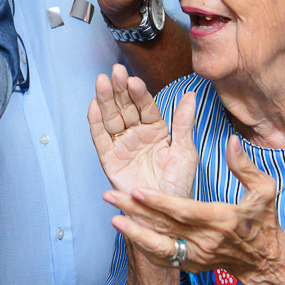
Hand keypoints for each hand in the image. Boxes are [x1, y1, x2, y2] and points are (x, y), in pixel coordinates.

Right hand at [88, 63, 197, 198]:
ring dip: (106, 100)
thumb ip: (184, 123)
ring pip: (111, 118)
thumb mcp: (186, 151)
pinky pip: (101, 139)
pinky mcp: (109, 160)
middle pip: (125, 107)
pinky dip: (95, 123)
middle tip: (115, 71)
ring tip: (102, 82)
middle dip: (119, 89)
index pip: (146, 106)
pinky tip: (93, 106)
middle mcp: (137, 134)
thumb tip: (190, 95)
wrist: (166, 213)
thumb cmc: (178, 184)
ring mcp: (122, 145)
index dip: (139, 93)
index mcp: (156, 129)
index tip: (134, 80)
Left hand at [106, 136, 284, 280]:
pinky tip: (128, 233)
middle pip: (164, 227)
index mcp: (221, 220)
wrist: (264, 262)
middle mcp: (205, 241)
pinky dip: (144, 246)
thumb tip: (232, 142)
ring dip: (134, 233)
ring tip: (113, 218)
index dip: (159, 202)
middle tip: (110, 196)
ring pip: (160, 246)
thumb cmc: (263, 223)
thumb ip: (245, 167)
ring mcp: (197, 256)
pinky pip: (163, 257)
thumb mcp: (264, 191)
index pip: (185, 211)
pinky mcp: (190, 264)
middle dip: (135, 212)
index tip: (137, 190)